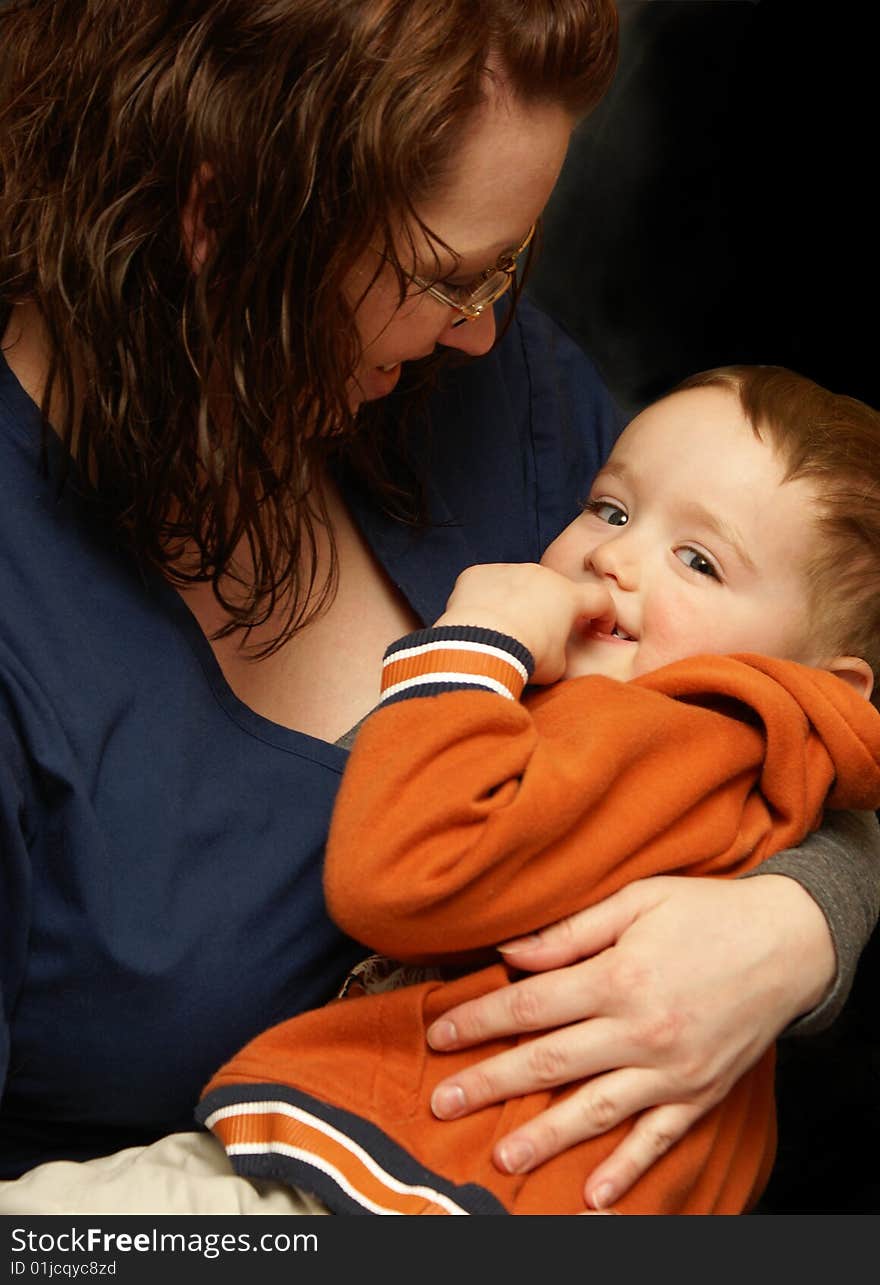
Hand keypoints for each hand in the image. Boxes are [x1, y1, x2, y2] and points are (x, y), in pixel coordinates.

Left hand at [426, 874, 834, 1209]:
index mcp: (619, 976)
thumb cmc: (706, 911)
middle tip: (443, 1103)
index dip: (479, 1021)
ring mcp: (672, 1069)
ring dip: (545, 1136)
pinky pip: (658, 1137)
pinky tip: (593, 1193)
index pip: (530, 1006)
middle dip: (489, 1083)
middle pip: (550, 1063)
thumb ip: (571, 931)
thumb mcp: (637, 900)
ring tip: (502, 1158)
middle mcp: (641, 1030)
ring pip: (595, 1110)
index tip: (439, 1034)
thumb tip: (510, 952)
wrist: (790, 941)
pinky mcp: (701, 1093)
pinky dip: (626, 1168)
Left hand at [435, 562, 613, 683]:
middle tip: (539, 634)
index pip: (598, 598)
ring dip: (517, 602)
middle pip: (553, 589)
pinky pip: (486, 584)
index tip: (597, 628)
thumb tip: (555, 652)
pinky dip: (485, 599)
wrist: (480, 649)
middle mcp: (540, 575)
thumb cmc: (525, 657)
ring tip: (503, 631)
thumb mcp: (557, 666)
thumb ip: (562, 651)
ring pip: (517, 584)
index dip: (603, 614)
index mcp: (568, 596)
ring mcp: (507, 570)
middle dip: (551, 608)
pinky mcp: (478, 574)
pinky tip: (478, 621)